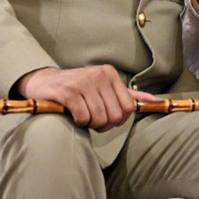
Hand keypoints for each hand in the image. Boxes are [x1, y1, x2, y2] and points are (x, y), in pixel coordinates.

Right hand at [14, 65, 155, 130]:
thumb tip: (154, 101)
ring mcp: (83, 82)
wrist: (44, 82)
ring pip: (99, 118)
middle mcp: (99, 75)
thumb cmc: (78, 88)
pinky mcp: (68, 92)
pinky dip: (79, 122)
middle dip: (104, 124)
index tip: (107, 118)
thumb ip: (128, 95)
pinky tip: (73, 115)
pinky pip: (83, 117)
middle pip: (114, 115)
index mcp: (110, 74)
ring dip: (90, 124)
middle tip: (92, 120)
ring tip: (83, 117)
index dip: (118, 119)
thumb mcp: (104, 87)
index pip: (128, 107)